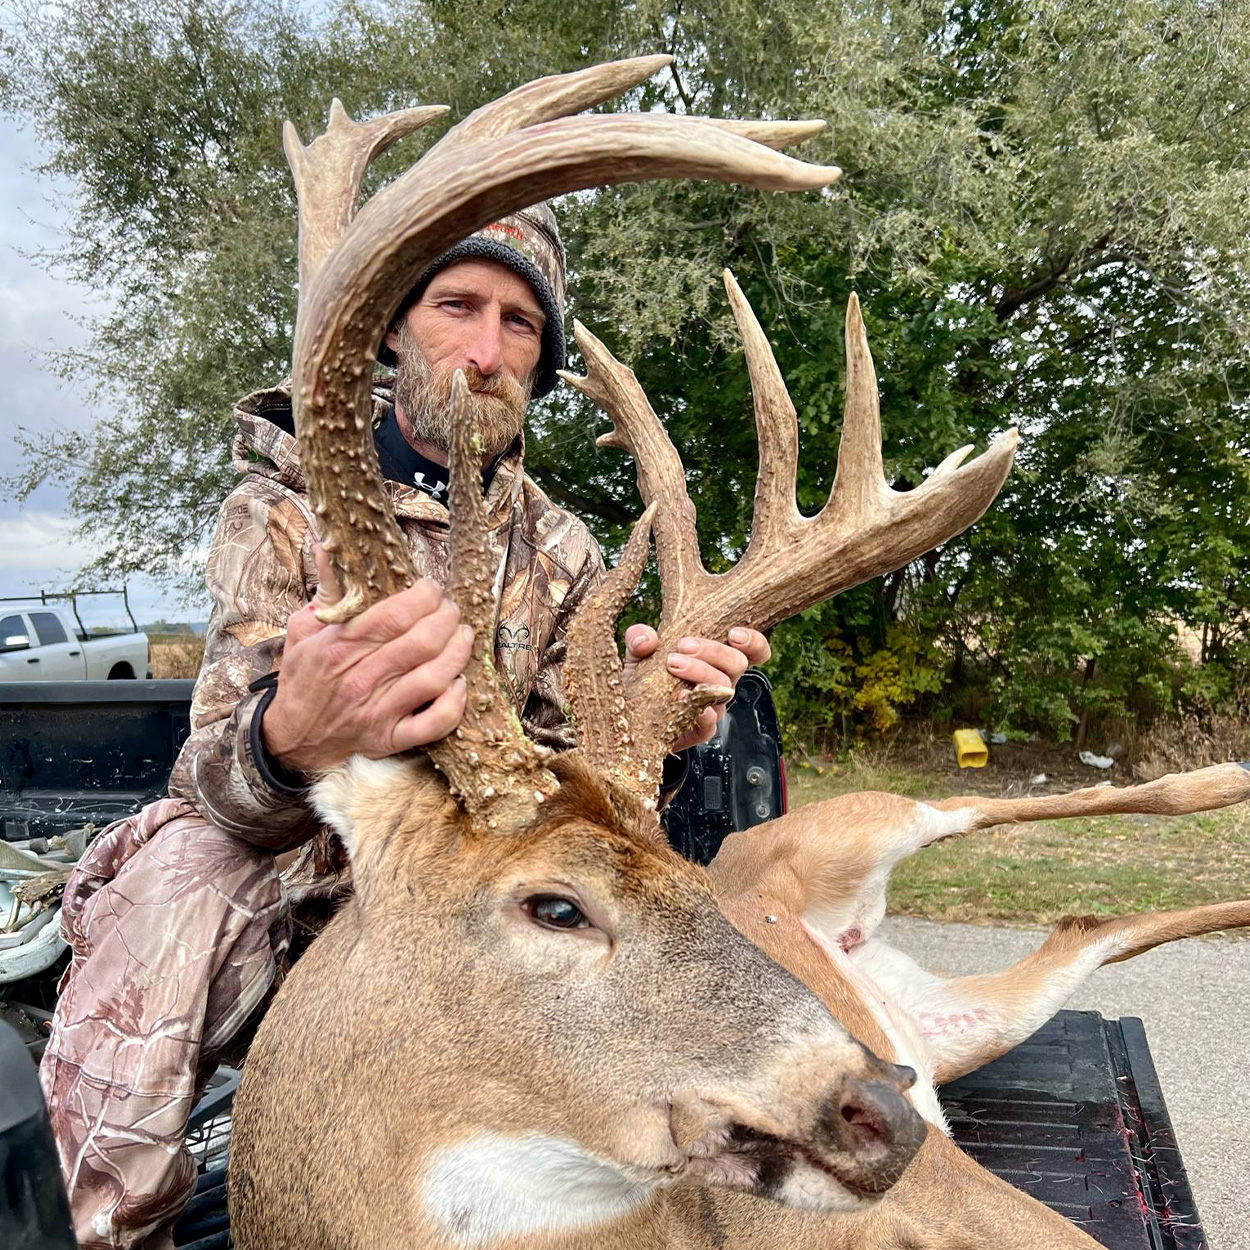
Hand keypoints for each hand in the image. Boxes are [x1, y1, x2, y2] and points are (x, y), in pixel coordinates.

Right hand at [260, 546, 471, 772]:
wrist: (290, 737)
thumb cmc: (303, 678)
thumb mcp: (303, 629)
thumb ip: (326, 590)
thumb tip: (329, 548)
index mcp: (340, 647)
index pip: (395, 614)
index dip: (424, 596)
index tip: (431, 588)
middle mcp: (361, 678)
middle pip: (423, 642)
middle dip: (447, 618)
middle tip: (451, 609)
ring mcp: (378, 711)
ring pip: (433, 678)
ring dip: (458, 653)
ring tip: (463, 636)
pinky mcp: (390, 738)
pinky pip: (434, 724)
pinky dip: (454, 703)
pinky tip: (458, 683)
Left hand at [623, 624, 770, 751]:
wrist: (629, 716)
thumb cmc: (642, 678)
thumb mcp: (637, 651)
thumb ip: (639, 638)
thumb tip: (646, 639)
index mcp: (714, 659)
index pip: (751, 651)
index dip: (753, 642)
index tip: (734, 633)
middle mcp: (720, 682)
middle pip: (737, 663)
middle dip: (713, 651)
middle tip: (683, 646)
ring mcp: (712, 707)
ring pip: (724, 690)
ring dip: (701, 674)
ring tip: (672, 665)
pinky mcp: (699, 730)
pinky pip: (710, 725)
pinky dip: (700, 712)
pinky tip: (681, 698)